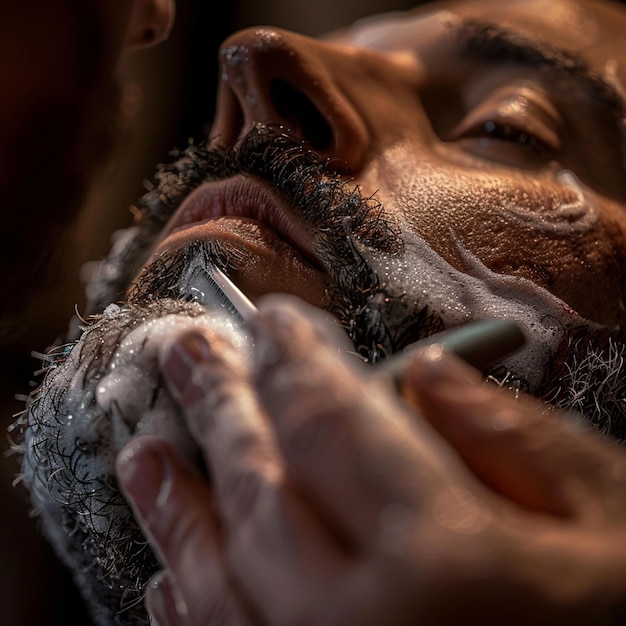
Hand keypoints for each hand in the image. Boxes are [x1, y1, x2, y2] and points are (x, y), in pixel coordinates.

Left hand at [117, 296, 625, 625]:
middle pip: (262, 487)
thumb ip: (515, 437)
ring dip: (177, 507)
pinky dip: (193, 609)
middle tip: (187, 354)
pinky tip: (170, 574)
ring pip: (222, 581)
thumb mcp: (613, 519)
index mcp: (449, 560)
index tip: (270, 321)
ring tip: (145, 453)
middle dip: (220, 407)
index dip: (294, 357)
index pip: (331, 419)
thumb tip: (427, 373)